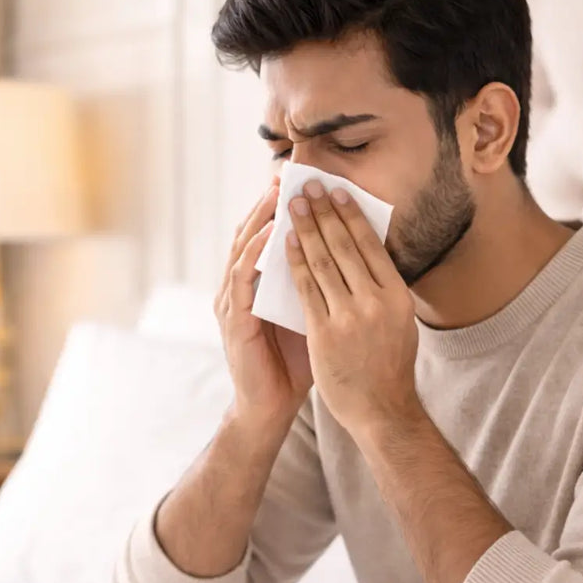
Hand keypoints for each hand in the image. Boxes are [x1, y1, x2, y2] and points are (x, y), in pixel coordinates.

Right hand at [216, 178, 313, 424]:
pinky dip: (254, 254)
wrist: (272, 407)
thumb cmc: (295, 363)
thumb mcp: (311, 313)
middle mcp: (239, 286)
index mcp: (257, 283)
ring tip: (277, 194)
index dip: (280, 207)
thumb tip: (350, 251)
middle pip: (251, 232)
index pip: (267, 234)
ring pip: (243, 249)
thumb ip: (319, 283)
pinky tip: (269, 236)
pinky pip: (242, 279)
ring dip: (260, 219)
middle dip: (268, 203)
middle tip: (287, 175)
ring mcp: (232, 301)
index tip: (301, 180)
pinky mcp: (233, 319)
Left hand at [285, 181, 421, 440]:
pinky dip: (294, 262)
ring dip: (304, 229)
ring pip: (322, 262)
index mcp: (398, 296)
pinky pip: (305, 289)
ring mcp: (349, 318)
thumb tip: (368, 250)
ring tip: (293, 206)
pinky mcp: (325, 333)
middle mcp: (376, 303)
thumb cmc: (389, 364)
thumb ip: (383, 289)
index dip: (350, 216)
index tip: (336, 193)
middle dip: (323, 213)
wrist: (380, 410)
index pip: (370, 246)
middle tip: (308, 188)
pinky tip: (285, 243)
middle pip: (344, 247)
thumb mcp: (399, 322)